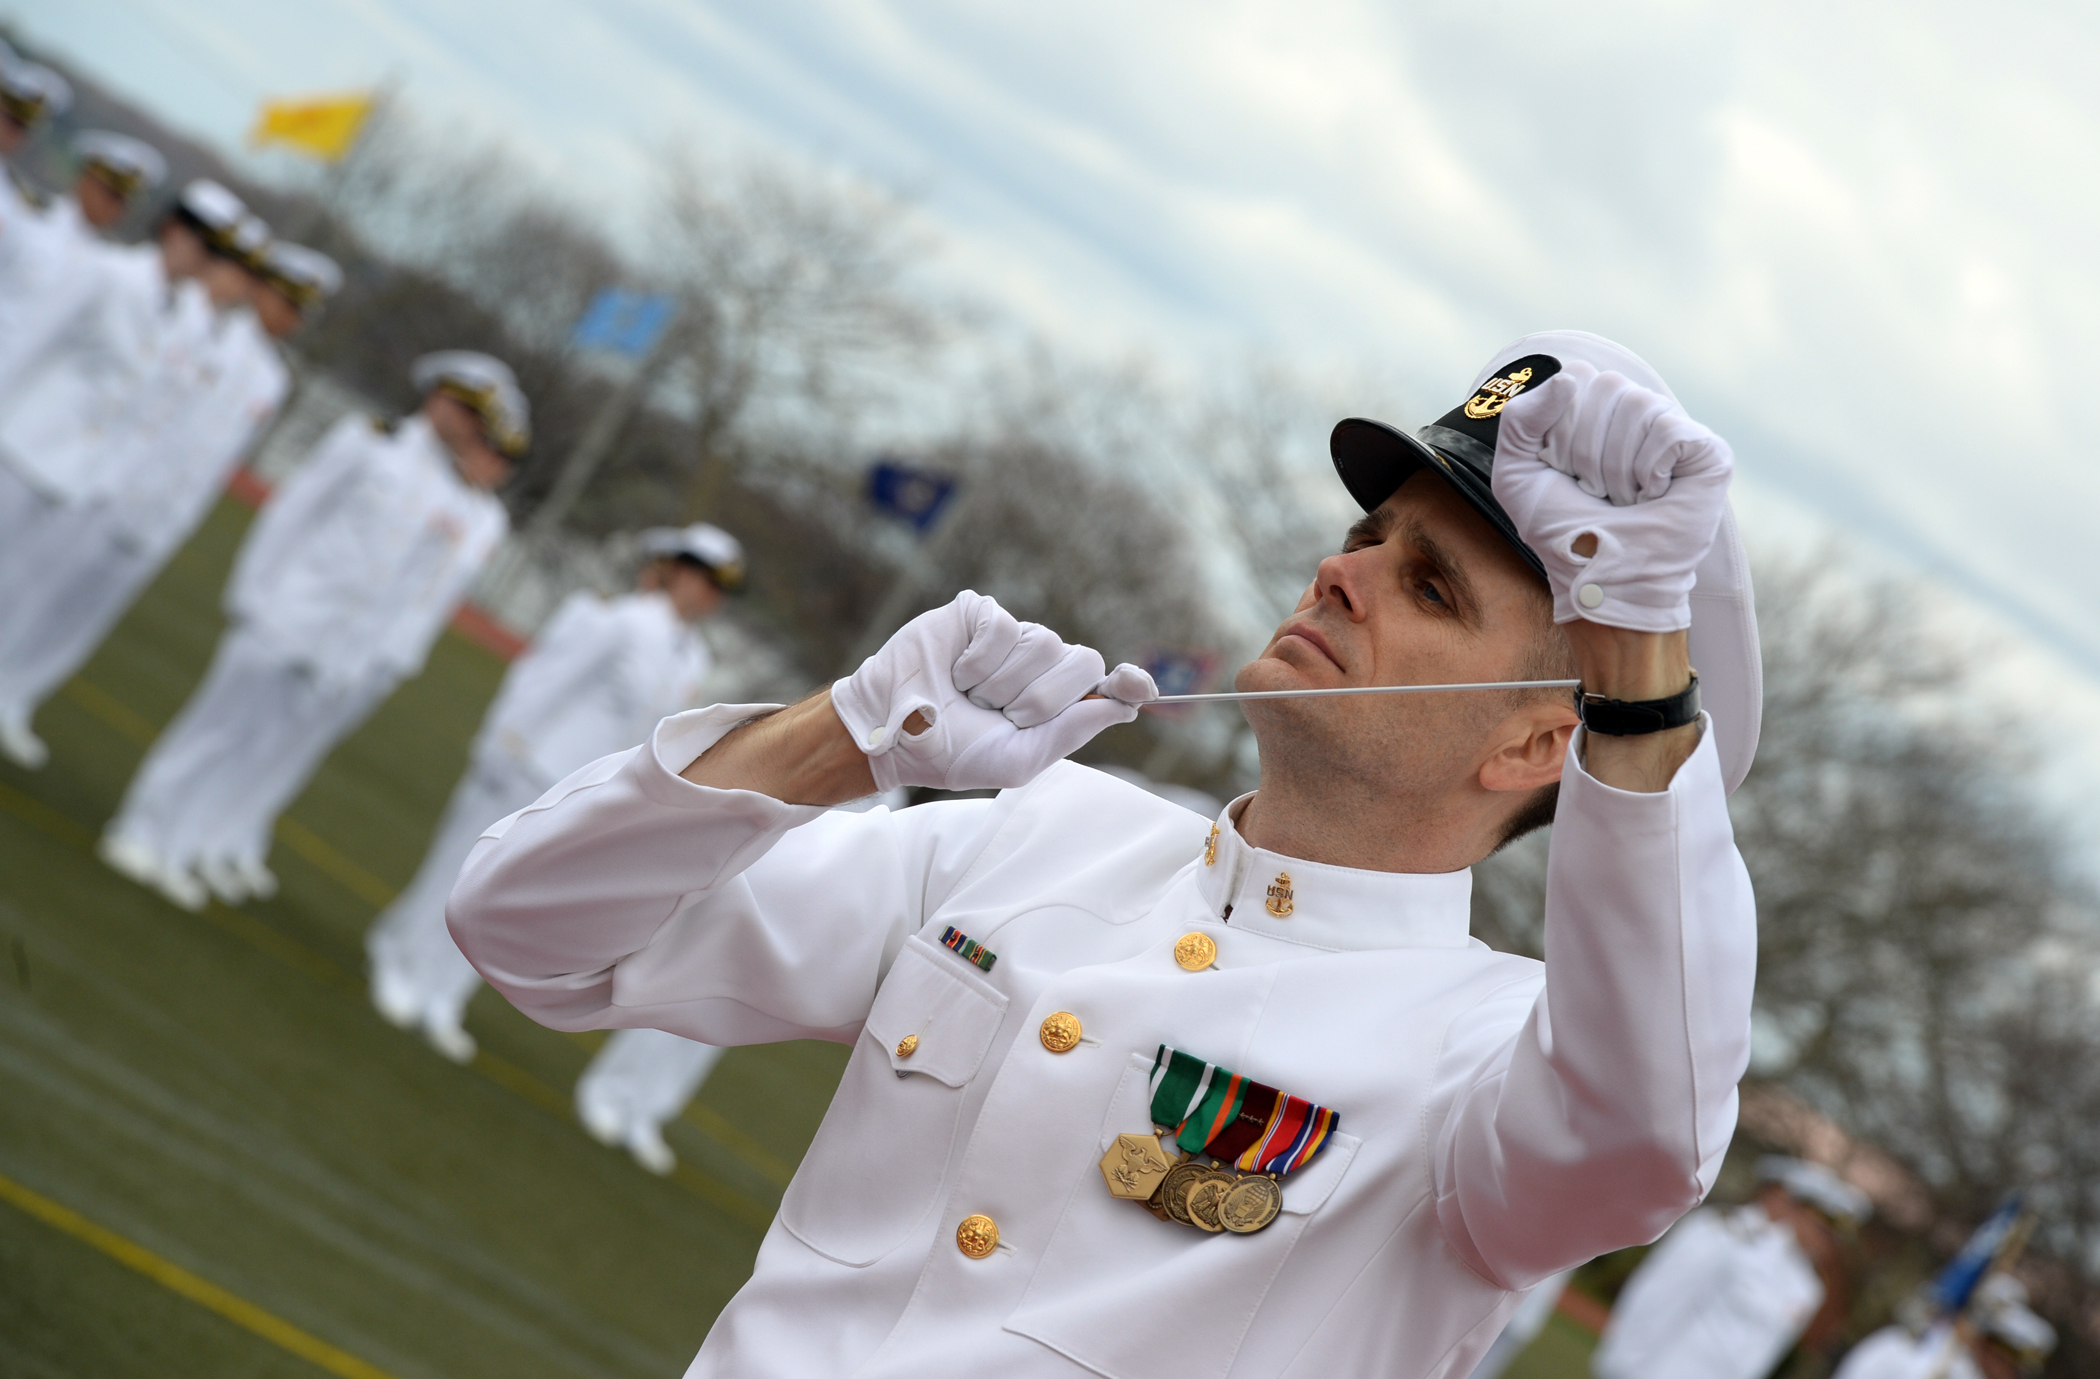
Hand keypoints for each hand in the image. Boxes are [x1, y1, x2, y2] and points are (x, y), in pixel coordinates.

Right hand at [830, 591, 1155, 790]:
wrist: (895, 734)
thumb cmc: (953, 751)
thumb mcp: (1016, 760)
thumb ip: (1069, 733)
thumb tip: (1124, 708)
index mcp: (1056, 700)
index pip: (1106, 681)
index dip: (1130, 681)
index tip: (1139, 685)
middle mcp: (1041, 664)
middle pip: (1082, 661)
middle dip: (1042, 700)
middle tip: (1003, 716)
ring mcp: (1012, 636)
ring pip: (1043, 643)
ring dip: (1002, 684)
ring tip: (972, 696)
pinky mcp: (981, 613)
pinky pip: (1004, 627)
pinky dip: (980, 660)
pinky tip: (958, 671)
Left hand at [1490, 360, 1731, 632]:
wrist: (1602, 577)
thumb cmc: (1560, 530)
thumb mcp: (1516, 475)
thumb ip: (1519, 420)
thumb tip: (1568, 379)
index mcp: (1593, 407)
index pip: (1575, 376)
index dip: (1560, 428)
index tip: (1562, 470)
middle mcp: (1635, 410)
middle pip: (1607, 387)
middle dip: (1587, 450)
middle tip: (1596, 490)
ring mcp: (1673, 427)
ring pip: (1638, 407)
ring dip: (1617, 468)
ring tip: (1624, 498)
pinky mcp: (1708, 451)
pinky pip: (1668, 432)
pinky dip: (1650, 472)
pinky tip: (1654, 494)